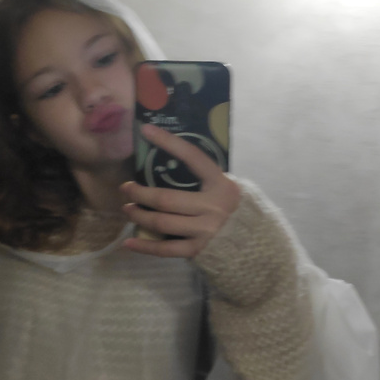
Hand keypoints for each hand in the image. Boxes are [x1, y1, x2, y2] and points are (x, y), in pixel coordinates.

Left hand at [120, 125, 239, 258]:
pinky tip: (129, 242)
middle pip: (166, 199)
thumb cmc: (233, 210)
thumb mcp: (225, 188)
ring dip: (139, 216)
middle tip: (125, 189)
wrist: (254, 244)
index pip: (192, 157)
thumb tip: (169, 161)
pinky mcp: (198, 250)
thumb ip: (204, 178)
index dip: (168, 142)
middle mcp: (213, 207)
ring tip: (128, 209)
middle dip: (140, 193)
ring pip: (161, 222)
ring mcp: (205, 231)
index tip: (146, 130)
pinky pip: (165, 249)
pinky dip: (145, 246)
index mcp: (221, 185)